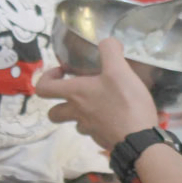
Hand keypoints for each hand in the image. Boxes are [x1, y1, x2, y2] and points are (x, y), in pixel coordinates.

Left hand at [35, 38, 159, 150]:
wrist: (139, 140)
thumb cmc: (126, 103)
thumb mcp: (120, 70)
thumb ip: (110, 51)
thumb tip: (107, 42)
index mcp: (75, 94)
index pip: (43, 89)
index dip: (46, 78)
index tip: (62, 72)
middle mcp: (77, 113)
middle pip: (53, 113)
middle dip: (60, 102)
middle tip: (75, 92)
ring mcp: (89, 129)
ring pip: (74, 123)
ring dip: (80, 114)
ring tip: (98, 103)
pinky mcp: (102, 139)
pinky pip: (93, 132)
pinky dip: (99, 124)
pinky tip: (115, 116)